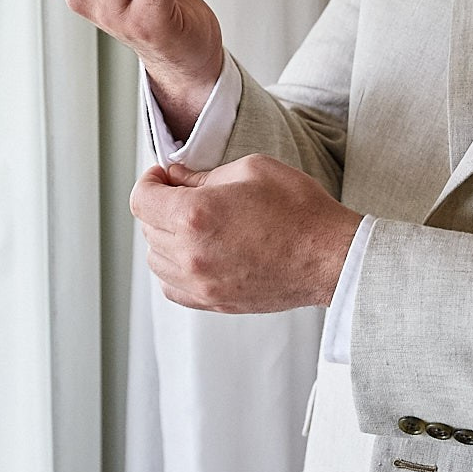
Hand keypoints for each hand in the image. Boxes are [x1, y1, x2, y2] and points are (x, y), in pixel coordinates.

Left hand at [130, 155, 363, 313]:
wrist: (331, 257)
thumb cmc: (299, 210)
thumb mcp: (251, 169)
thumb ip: (203, 175)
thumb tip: (177, 178)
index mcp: (195, 216)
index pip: (141, 200)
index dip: (149, 181)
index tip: (162, 177)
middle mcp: (190, 254)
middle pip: (147, 228)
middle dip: (159, 205)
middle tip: (183, 194)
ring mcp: (201, 283)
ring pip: (155, 260)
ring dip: (164, 238)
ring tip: (192, 224)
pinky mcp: (214, 302)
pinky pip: (172, 287)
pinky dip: (173, 269)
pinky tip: (194, 253)